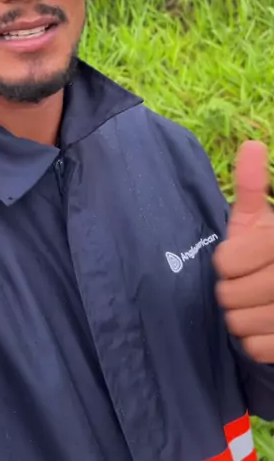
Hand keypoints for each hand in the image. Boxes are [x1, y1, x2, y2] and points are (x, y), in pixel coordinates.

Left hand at [213, 140, 273, 362]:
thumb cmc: (272, 249)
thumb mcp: (262, 217)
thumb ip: (253, 184)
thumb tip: (252, 145)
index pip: (227, 262)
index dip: (227, 262)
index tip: (239, 259)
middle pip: (230, 296)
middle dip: (232, 291)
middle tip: (247, 283)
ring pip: (241, 325)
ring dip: (242, 318)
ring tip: (256, 304)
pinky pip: (258, 350)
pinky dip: (257, 342)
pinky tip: (266, 326)